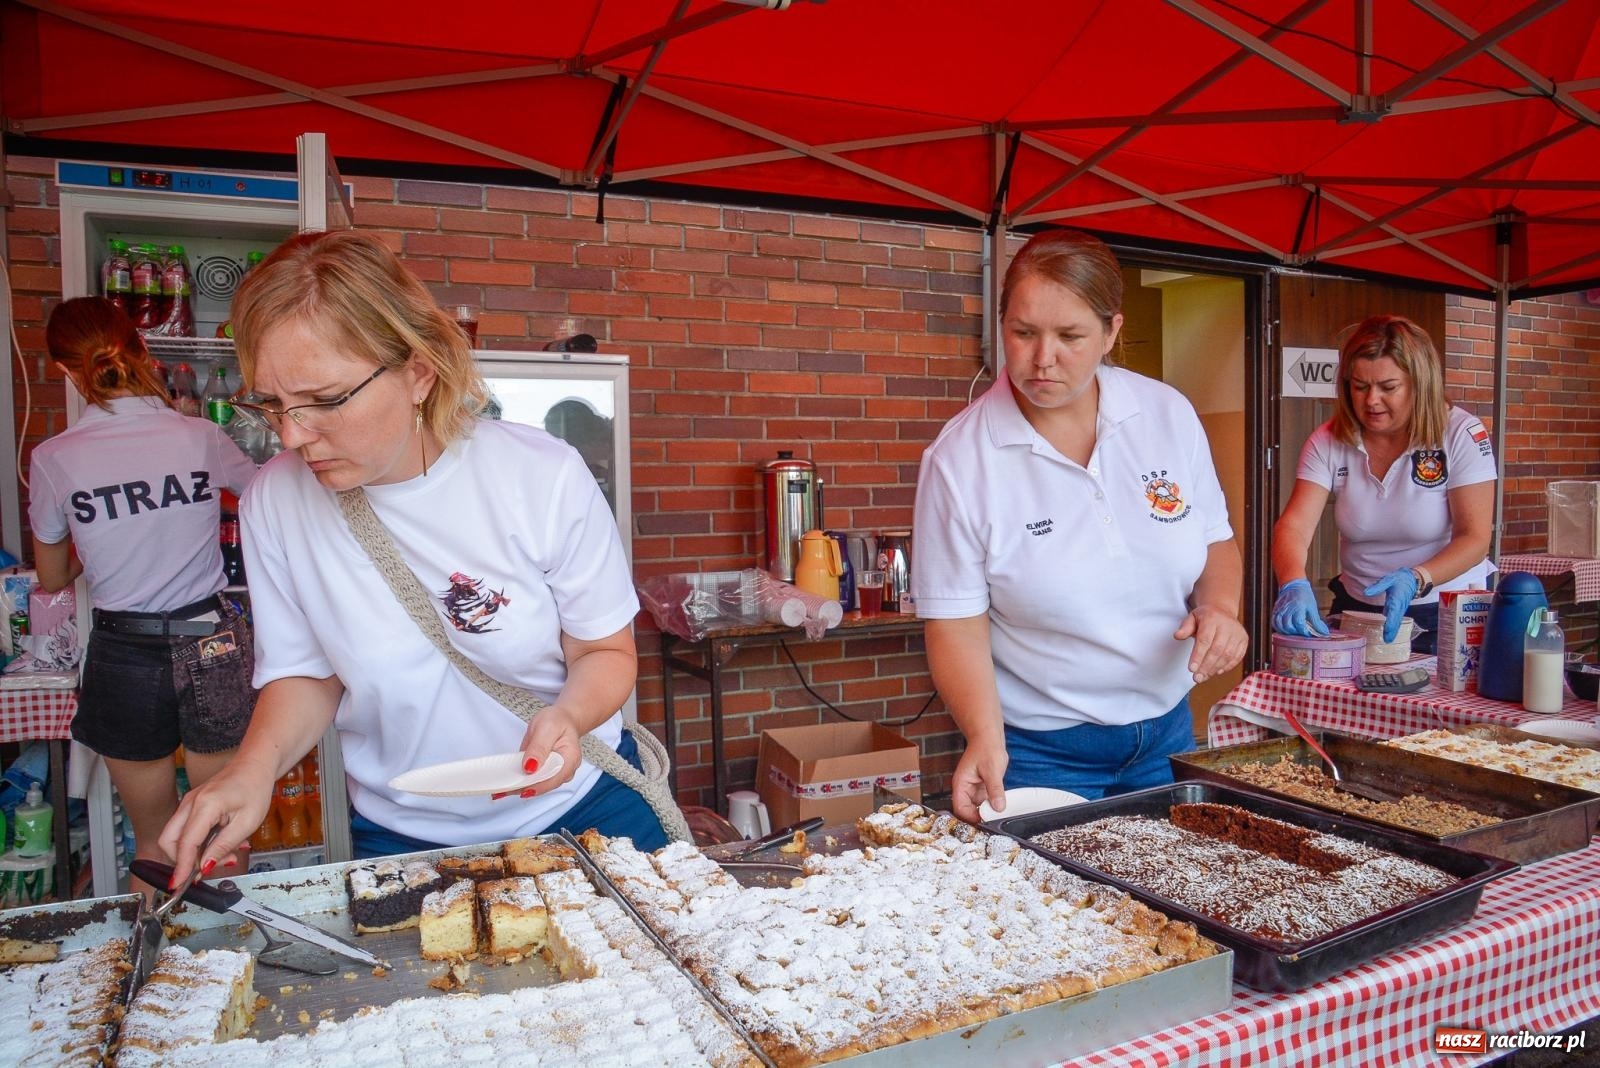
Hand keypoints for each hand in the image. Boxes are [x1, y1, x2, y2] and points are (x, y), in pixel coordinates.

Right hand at [157, 758, 274, 888]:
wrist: (254, 765)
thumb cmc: (255, 788)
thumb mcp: (247, 823)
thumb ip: (223, 846)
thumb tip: (204, 867)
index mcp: (205, 805)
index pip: (185, 843)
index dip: (181, 867)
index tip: (178, 885)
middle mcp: (190, 803)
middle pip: (169, 841)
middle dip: (184, 860)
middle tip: (211, 866)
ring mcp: (188, 803)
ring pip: (176, 837)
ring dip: (194, 852)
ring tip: (225, 854)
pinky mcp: (191, 806)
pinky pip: (186, 830)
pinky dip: (198, 842)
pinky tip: (220, 843)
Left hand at [492, 705, 584, 800]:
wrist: (560, 720)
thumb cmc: (557, 721)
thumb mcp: (547, 727)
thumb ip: (539, 747)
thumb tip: (530, 767)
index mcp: (570, 760)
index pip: (551, 779)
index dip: (533, 785)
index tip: (515, 784)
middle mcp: (564, 771)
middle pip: (542, 786)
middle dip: (521, 788)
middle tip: (501, 789)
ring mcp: (554, 775)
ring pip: (535, 787)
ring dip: (517, 788)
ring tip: (499, 790)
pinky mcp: (544, 774)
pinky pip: (532, 782)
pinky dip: (518, 783)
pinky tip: (505, 786)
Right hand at [949, 740, 1007, 823]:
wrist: (988, 738)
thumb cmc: (986, 749)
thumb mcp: (992, 770)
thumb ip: (995, 789)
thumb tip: (998, 807)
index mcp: (961, 784)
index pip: (960, 808)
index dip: (970, 817)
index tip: (984, 822)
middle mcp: (965, 789)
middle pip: (967, 811)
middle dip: (979, 817)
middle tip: (993, 821)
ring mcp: (973, 789)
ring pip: (977, 808)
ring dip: (986, 812)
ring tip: (998, 814)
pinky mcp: (981, 788)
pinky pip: (985, 802)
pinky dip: (991, 805)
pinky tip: (1000, 805)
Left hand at [1175, 604, 1249, 682]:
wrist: (1222, 611)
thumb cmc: (1205, 617)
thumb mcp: (1192, 617)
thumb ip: (1185, 627)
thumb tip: (1177, 636)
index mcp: (1212, 619)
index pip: (1205, 640)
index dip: (1198, 656)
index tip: (1191, 669)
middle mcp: (1227, 626)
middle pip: (1217, 650)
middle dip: (1206, 666)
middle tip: (1197, 678)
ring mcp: (1238, 633)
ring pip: (1228, 655)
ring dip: (1215, 668)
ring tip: (1204, 676)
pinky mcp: (1244, 640)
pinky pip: (1237, 657)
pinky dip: (1227, 666)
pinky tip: (1216, 671)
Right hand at [1271, 579, 1328, 637]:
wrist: (1293, 585)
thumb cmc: (1305, 596)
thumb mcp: (1313, 608)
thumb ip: (1317, 622)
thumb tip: (1324, 633)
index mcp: (1298, 606)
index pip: (1299, 623)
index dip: (1304, 631)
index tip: (1308, 634)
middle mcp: (1287, 608)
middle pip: (1288, 626)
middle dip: (1295, 633)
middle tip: (1301, 634)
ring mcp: (1280, 609)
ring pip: (1280, 625)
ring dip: (1286, 632)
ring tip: (1293, 633)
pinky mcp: (1275, 610)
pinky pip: (1274, 622)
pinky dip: (1278, 628)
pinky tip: (1285, 630)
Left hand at [1364, 568, 1419, 642]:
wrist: (1412, 580)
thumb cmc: (1399, 580)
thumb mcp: (1388, 580)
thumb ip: (1377, 587)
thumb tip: (1366, 593)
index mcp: (1396, 600)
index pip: (1393, 614)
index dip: (1390, 623)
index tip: (1387, 631)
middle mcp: (1399, 607)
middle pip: (1396, 621)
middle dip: (1392, 631)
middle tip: (1387, 641)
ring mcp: (1400, 609)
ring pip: (1396, 621)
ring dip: (1392, 630)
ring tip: (1388, 640)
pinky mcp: (1399, 609)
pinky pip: (1396, 619)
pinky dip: (1393, 626)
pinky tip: (1388, 631)